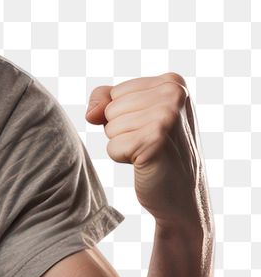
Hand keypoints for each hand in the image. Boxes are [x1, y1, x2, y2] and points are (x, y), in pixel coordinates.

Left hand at [85, 72, 208, 233]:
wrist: (184, 194)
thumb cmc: (158, 149)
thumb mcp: (134, 113)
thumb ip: (104, 99)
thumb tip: (91, 114)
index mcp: (172, 82)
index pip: (114, 93)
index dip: (124, 116)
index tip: (152, 127)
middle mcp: (173, 94)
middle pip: (110, 109)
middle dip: (122, 130)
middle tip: (151, 142)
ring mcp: (167, 116)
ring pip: (109, 127)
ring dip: (124, 144)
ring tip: (150, 150)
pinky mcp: (155, 140)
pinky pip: (112, 146)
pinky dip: (123, 158)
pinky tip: (148, 162)